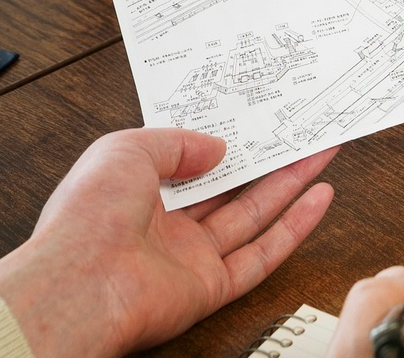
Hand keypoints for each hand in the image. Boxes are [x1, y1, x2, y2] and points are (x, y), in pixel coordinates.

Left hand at [0, 129, 335, 357]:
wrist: (81, 284)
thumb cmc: (86, 218)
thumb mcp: (126, 148)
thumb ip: (177, 142)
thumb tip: (216, 148)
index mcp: (137, 193)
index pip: (190, 162)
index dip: (225, 139)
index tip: (256, 117)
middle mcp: (166, 226)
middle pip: (231, 188)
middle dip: (268, 159)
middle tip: (300, 133)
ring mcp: (190, 257)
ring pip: (253, 216)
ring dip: (290, 185)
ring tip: (322, 154)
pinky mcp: (212, 286)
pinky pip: (262, 255)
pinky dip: (294, 228)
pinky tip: (317, 200)